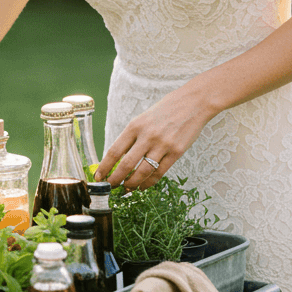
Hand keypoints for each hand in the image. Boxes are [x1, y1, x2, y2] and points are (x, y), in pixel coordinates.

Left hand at [94, 83, 213, 190]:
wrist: (193, 103)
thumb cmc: (166, 110)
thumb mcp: (143, 118)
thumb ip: (132, 136)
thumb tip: (118, 158)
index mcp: (135, 126)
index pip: (115, 151)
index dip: (104, 167)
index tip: (98, 176)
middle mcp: (147, 136)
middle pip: (126, 165)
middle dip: (115, 179)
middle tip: (110, 187)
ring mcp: (163, 145)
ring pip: (142, 172)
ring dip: (132, 184)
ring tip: (127, 189)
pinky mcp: (176, 152)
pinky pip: (159, 173)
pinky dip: (149, 182)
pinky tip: (143, 186)